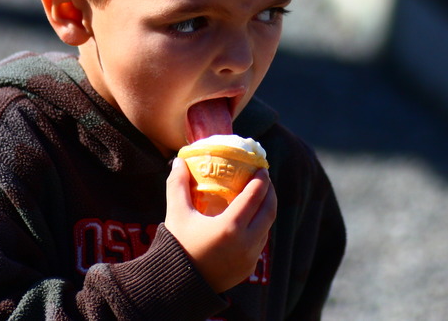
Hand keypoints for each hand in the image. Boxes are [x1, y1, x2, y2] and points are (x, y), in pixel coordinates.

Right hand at [164, 157, 276, 292]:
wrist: (178, 286)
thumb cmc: (177, 246)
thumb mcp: (177, 213)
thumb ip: (178, 185)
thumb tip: (179, 161)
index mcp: (230, 227)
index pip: (254, 197)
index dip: (261, 180)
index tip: (261, 168)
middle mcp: (246, 243)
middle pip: (268, 211)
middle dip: (269, 192)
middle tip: (264, 179)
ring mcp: (249, 258)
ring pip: (266, 227)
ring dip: (267, 210)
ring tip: (260, 197)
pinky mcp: (248, 268)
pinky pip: (260, 242)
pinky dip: (260, 227)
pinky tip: (252, 220)